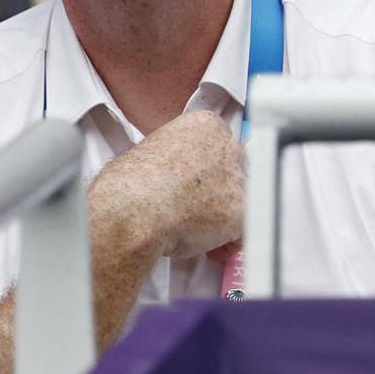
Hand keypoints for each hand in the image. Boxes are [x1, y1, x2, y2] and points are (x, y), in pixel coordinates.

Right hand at [89, 110, 243, 259]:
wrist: (133, 210)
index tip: (197, 186)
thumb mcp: (154, 151)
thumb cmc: (131, 183)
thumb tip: (180, 175)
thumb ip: (180, 158)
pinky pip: (242, 231)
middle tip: (198, 210)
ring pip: (241, 201)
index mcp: (205, 125)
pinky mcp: (241, 211)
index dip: (208, 171)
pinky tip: (207, 248)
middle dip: (220, 192)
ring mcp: (237, 178)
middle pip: (235, 170)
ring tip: (199, 233)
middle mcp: (228, 145)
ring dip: (223, 218)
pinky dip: (226, 243)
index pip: (219, 146)